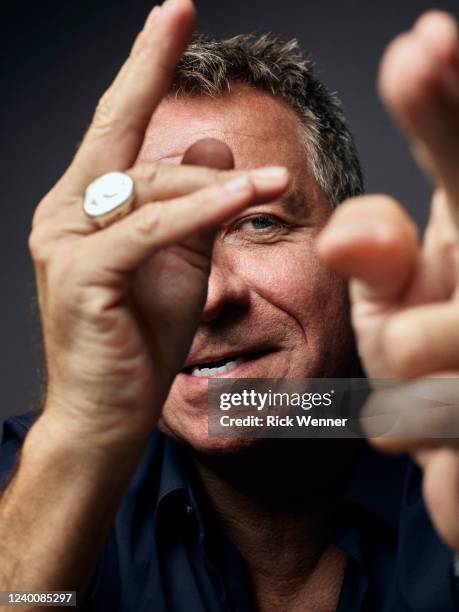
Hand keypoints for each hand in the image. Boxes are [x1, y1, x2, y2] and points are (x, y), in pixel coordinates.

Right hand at [31, 0, 288, 450]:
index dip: (144, 68)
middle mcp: (62, 214)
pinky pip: (152, 229)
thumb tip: (215, 146)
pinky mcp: (80, 273)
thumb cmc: (142, 341)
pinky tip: (248, 193)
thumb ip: (195, 204)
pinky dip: (203, 212)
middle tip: (246, 129)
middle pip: (134, 152)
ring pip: (148, 189)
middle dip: (178, 113)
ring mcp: (62, 242)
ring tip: (274, 183)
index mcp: (83, 208)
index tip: (172, 14)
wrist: (108, 413)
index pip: (116, 126)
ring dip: (215, 187)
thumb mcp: (180, 262)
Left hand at [317, 11, 458, 550]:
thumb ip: (375, 256)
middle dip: (445, 125)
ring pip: (415, 333)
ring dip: (397, 358)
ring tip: (409, 377)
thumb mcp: (389, 301)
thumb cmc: (422, 359)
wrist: (451, 441)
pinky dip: (403, 424)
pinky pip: (426, 409)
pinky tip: (420, 425)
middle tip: (418, 50)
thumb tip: (340, 234)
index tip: (423, 41)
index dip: (446, 105)